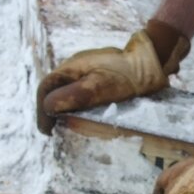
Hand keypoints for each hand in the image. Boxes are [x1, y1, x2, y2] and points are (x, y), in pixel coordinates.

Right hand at [36, 21, 188, 129]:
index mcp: (71, 67)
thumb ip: (73, 96)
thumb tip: (48, 107)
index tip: (46, 131)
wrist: (152, 62)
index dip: (42, 111)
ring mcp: (87, 70)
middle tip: (53, 131)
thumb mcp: (99, 87)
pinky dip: (76, 105)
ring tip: (64, 126)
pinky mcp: (99, 76)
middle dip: (50, 111)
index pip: (46, 89)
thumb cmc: (127, 75)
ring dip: (63, 109)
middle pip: (54, 90)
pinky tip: (82, 116)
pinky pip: (80, 91)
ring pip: (66, 91)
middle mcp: (75, 67)